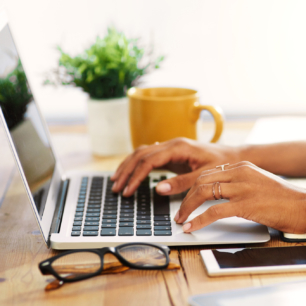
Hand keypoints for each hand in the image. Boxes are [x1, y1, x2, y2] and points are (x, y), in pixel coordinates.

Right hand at [111, 138, 239, 196]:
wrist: (233, 156)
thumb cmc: (222, 164)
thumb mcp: (204, 176)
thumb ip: (182, 183)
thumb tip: (159, 189)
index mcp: (178, 147)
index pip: (149, 160)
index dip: (136, 176)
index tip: (128, 190)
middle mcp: (171, 144)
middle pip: (140, 154)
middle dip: (126, 170)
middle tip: (116, 187)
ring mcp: (170, 147)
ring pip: (142, 153)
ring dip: (128, 166)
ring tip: (117, 179)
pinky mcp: (171, 153)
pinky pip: (149, 156)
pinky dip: (137, 164)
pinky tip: (131, 171)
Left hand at [176, 161, 305, 233]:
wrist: (304, 206)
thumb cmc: (281, 198)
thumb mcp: (256, 182)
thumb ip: (237, 182)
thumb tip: (217, 193)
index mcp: (241, 166)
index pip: (208, 173)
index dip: (192, 187)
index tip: (185, 198)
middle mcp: (239, 172)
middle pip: (201, 181)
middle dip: (186, 197)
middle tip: (180, 211)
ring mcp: (242, 187)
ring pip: (204, 192)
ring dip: (188, 207)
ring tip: (181, 219)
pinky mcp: (246, 204)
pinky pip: (214, 211)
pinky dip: (199, 220)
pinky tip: (191, 227)